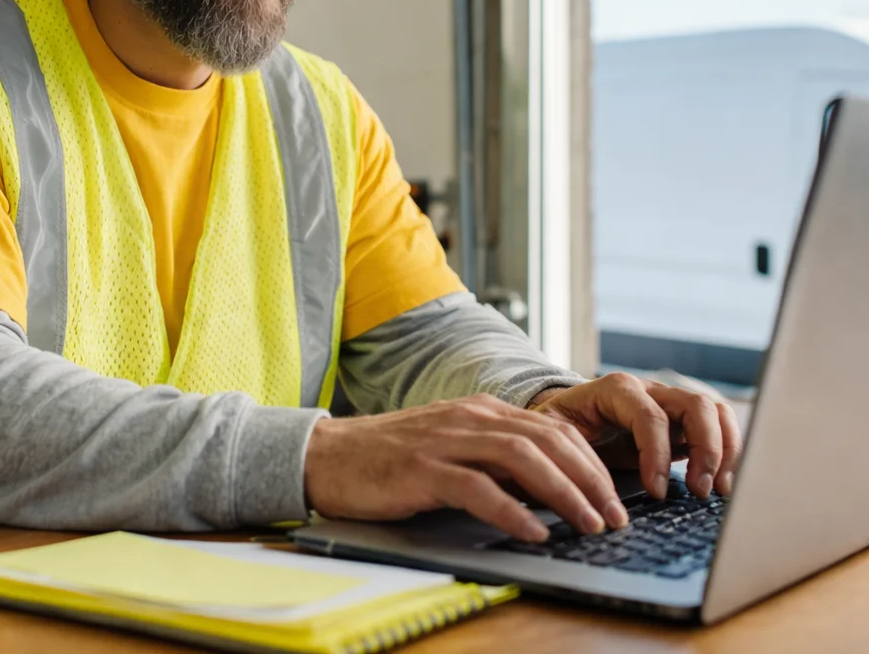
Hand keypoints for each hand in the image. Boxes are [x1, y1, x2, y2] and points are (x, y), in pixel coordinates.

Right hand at [303, 394, 630, 542]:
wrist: (328, 454)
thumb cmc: (391, 456)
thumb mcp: (451, 445)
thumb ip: (493, 457)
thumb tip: (545, 490)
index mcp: (481, 410)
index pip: (553, 428)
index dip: (591, 462)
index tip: (614, 496)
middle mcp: (470, 418)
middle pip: (548, 439)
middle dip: (591, 478)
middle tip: (616, 516)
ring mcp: (446, 441)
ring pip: (522, 458)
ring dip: (564, 493)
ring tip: (590, 524)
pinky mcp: (423, 469)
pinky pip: (478, 488)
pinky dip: (512, 510)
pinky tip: (535, 533)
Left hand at [530, 374, 742, 500]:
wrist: (563, 415)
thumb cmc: (558, 426)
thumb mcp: (552, 432)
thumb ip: (567, 450)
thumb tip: (588, 492)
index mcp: (616, 388)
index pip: (650, 416)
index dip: (658, 455)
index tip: (657, 492)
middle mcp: (649, 390)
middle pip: (695, 405)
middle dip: (705, 449)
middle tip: (699, 491)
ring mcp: (669, 403)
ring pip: (714, 411)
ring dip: (724, 450)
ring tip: (718, 490)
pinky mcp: (682, 422)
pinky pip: (718, 426)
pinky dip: (728, 452)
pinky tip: (719, 484)